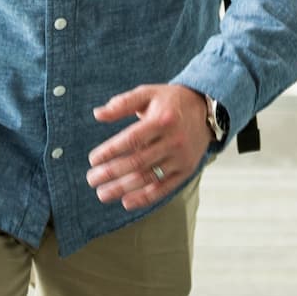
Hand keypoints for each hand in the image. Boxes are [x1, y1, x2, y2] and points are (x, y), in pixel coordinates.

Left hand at [88, 83, 211, 209]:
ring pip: (148, 178)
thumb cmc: (171, 101)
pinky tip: (126, 202)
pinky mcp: (186, 170)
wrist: (205, 109)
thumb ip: (123, 103)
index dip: (111, 151)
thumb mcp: (148, 93)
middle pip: (137, 162)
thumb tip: (98, 114)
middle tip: (91, 179)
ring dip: (122, 188)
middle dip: (111, 173)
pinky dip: (144, 198)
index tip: (93, 159)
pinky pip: (163, 189)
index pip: (132, 139)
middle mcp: (173, 140)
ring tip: (102, 193)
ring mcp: (181, 158)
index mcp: (162, 120)